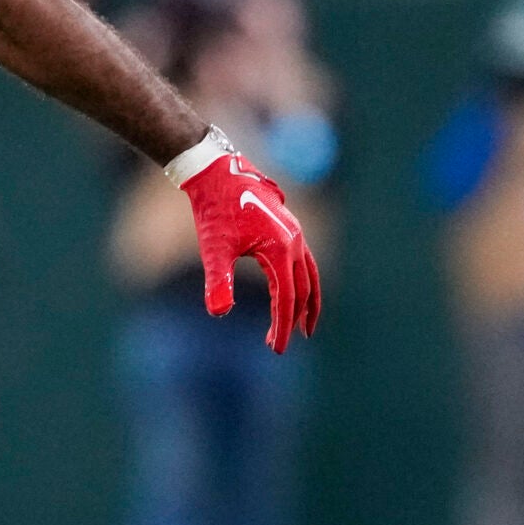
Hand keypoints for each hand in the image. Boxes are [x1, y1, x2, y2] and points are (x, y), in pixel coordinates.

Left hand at [176, 133, 321, 351]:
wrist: (218, 174)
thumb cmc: (215, 211)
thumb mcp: (213, 248)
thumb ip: (218, 281)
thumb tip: (220, 313)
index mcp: (281, 250)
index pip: (286, 299)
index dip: (282, 326)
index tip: (277, 350)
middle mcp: (295, 243)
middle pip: (303, 290)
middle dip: (293, 320)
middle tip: (279, 344)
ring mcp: (295, 235)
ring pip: (309, 276)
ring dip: (306, 302)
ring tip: (302, 326)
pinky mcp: (289, 230)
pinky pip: (303, 263)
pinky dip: (302, 282)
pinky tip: (289, 292)